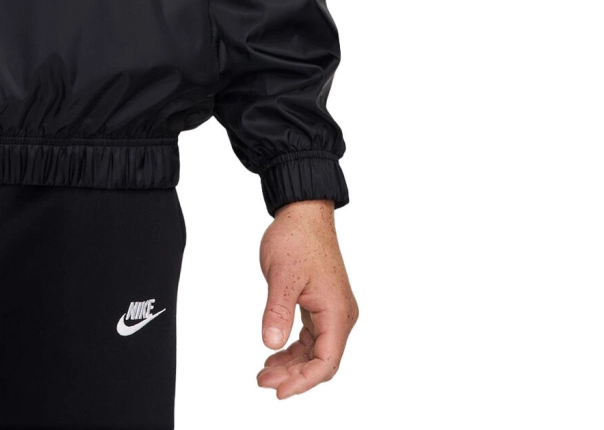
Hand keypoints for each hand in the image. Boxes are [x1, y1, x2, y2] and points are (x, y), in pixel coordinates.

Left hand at [255, 199, 357, 396]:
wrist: (303, 212)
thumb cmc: (296, 238)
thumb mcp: (282, 276)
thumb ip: (277, 311)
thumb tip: (271, 344)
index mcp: (337, 312)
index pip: (326, 362)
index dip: (303, 382)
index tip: (279, 392)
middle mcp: (340, 315)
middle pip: (321, 361)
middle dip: (293, 376)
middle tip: (263, 381)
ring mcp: (331, 310)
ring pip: (315, 350)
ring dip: (291, 364)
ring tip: (263, 372)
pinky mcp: (321, 304)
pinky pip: (310, 336)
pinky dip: (293, 348)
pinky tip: (274, 353)